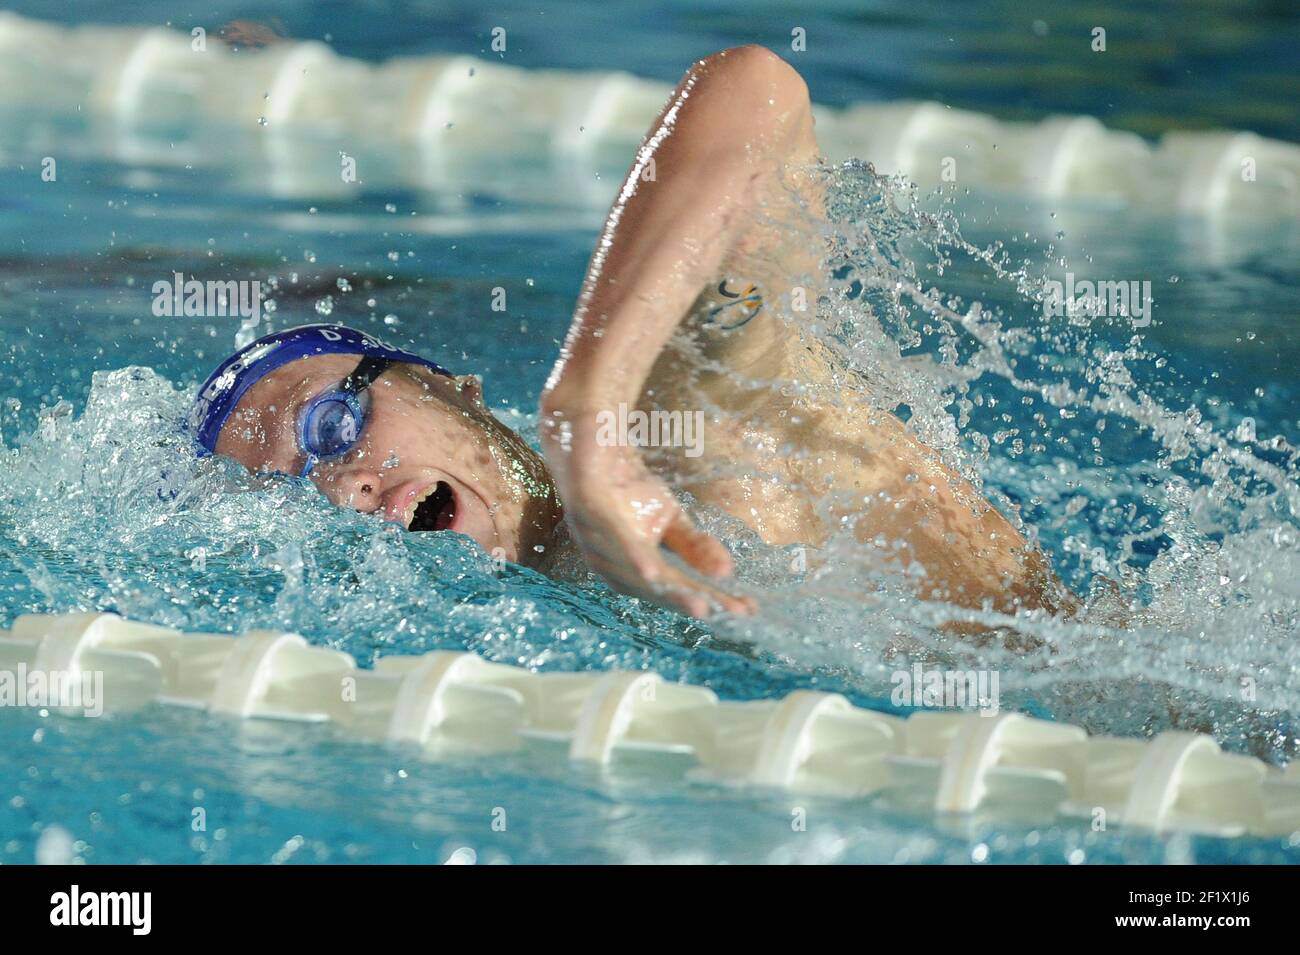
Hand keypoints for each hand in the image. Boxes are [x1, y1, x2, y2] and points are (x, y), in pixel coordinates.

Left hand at [540, 409, 755, 618]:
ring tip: (695, 602)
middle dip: (684, 599)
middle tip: (716, 612)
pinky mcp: (585, 504)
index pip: (672, 588)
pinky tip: (649, 566)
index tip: (744, 610)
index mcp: (628, 568)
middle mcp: (607, 561)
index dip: (705, 599)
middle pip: (650, 586)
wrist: (591, 436)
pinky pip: (608, 532)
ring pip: (628, 568)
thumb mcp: (671, 518)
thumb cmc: (628, 486)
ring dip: (660, 586)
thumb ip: (694, 546)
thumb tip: (728, 572)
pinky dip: (629, 552)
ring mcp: (592, 535)